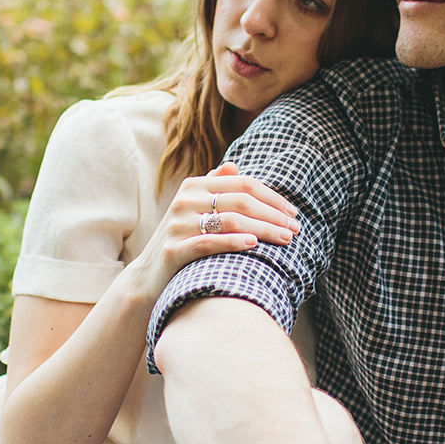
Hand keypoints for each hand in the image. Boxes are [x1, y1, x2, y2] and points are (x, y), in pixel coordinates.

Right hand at [128, 162, 298, 298]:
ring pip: (231, 221)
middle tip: (296, 229)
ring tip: (285, 240)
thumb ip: (213, 187)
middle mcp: (185, 200)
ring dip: (264, 230)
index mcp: (194, 185)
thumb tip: (234, 166)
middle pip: (241, 202)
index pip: (243, 184)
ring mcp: (177, 224)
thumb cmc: (182, 241)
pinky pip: (209, 242)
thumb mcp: (194, 210)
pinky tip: (255, 246)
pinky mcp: (173, 250)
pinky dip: (234, 242)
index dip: (272, 197)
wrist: (148, 277)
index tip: (293, 212)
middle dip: (273, 215)